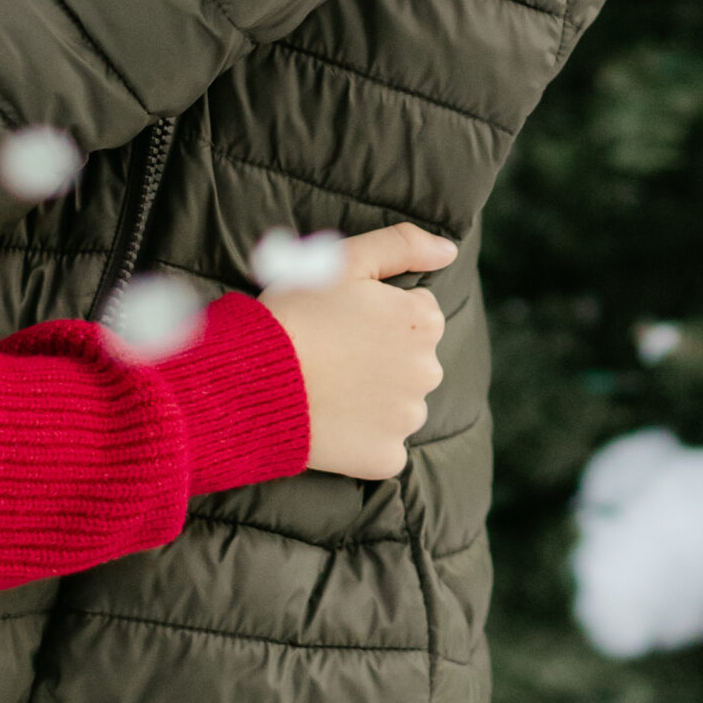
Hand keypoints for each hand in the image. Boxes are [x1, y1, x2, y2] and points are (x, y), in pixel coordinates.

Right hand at [263, 222, 456, 482]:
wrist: (254, 378)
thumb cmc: (296, 313)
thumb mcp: (344, 261)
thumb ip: (402, 245)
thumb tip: (449, 250)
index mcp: (422, 321)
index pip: (415, 312)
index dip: (377, 312)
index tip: (343, 318)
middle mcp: (427, 372)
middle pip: (412, 359)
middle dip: (381, 355)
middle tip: (333, 351)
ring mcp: (408, 419)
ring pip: (399, 403)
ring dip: (373, 396)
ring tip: (327, 385)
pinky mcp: (388, 457)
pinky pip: (384, 445)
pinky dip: (363, 436)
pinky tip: (332, 420)